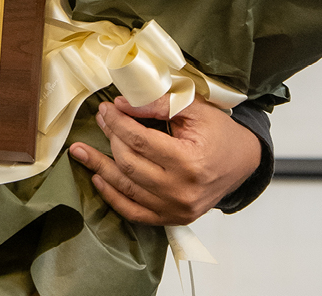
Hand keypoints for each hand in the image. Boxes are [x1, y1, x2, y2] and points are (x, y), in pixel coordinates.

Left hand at [68, 95, 260, 225]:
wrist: (242, 161)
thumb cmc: (219, 132)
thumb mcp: (195, 108)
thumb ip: (159, 103)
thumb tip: (123, 103)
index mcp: (189, 162)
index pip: (140, 141)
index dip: (118, 122)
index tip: (107, 107)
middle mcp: (181, 191)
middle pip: (129, 163)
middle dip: (109, 137)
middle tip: (101, 118)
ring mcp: (176, 209)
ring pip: (126, 188)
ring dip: (99, 166)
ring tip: (80, 150)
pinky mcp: (172, 218)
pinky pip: (134, 212)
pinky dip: (112, 196)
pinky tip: (98, 177)